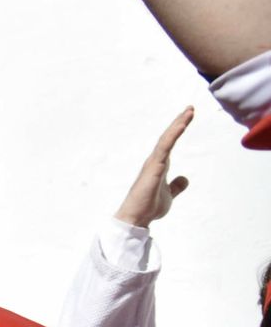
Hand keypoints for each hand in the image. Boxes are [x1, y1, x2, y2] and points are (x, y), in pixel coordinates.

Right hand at [115, 107, 191, 227]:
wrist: (136, 217)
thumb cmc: (149, 206)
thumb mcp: (169, 194)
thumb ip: (176, 186)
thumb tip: (185, 178)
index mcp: (158, 165)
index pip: (170, 143)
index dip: (178, 130)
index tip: (187, 117)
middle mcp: (154, 161)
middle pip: (168, 137)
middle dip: (179, 122)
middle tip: (190, 108)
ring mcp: (153, 162)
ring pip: (167, 139)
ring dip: (178, 125)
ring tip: (189, 112)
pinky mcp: (154, 167)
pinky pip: (165, 147)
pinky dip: (173, 135)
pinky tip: (181, 126)